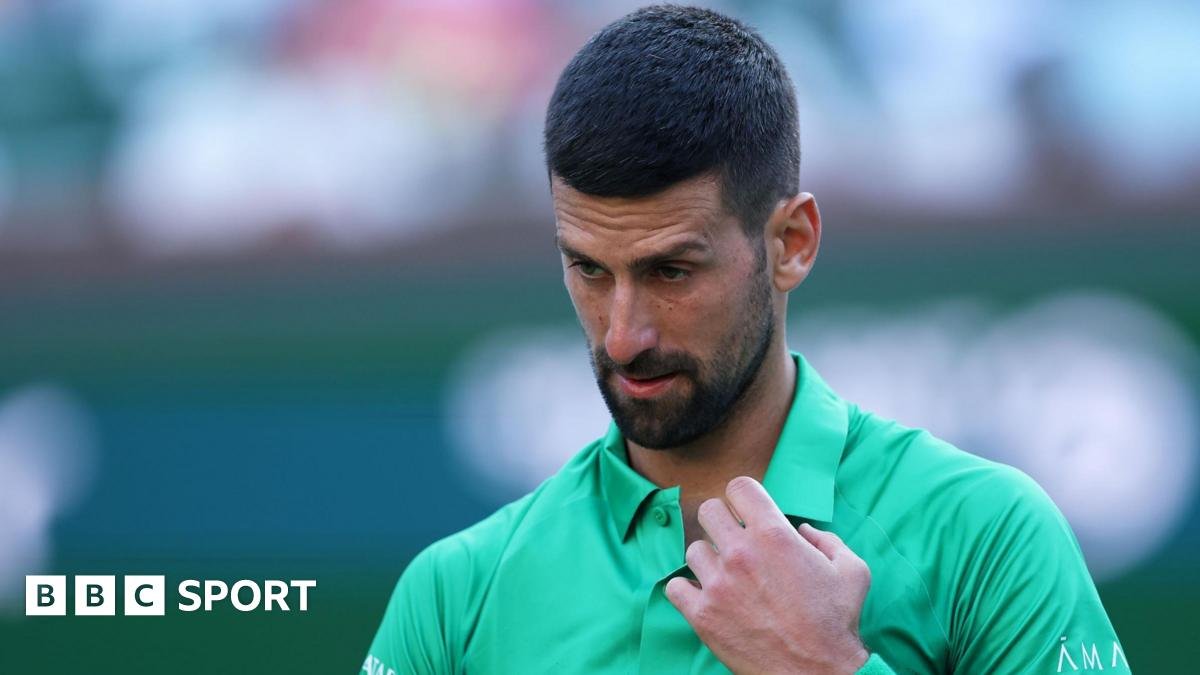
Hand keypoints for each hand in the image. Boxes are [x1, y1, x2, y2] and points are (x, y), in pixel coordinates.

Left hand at [664, 476, 871, 674]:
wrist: (819, 674)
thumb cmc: (837, 623)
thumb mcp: (851, 570)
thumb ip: (827, 540)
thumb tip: (804, 530)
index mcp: (774, 534)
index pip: (739, 487)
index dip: (743, 497)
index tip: (747, 511)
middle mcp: (741, 552)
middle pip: (708, 510)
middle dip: (721, 521)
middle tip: (733, 540)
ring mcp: (718, 583)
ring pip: (693, 549)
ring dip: (708, 560)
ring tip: (726, 576)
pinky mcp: (702, 614)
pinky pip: (675, 587)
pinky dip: (688, 590)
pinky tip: (707, 597)